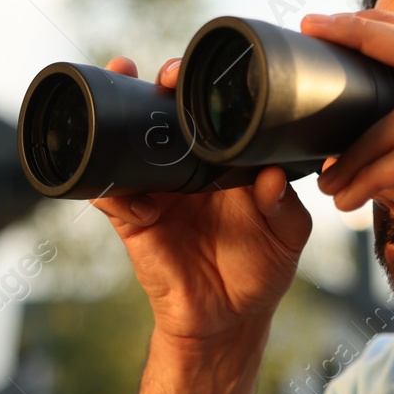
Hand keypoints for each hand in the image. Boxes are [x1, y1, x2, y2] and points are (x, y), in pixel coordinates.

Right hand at [92, 57, 311, 346]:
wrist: (229, 319)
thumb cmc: (261, 268)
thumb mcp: (286, 235)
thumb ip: (283, 205)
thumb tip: (272, 177)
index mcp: (227, 161)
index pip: (212, 114)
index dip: (207, 89)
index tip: (211, 75)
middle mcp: (189, 168)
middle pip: (165, 116)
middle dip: (159, 87)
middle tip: (166, 77)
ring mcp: (157, 191)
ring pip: (129, 143)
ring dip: (118, 113)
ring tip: (119, 85)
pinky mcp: (132, 220)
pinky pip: (110, 194)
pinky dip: (106, 180)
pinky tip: (116, 175)